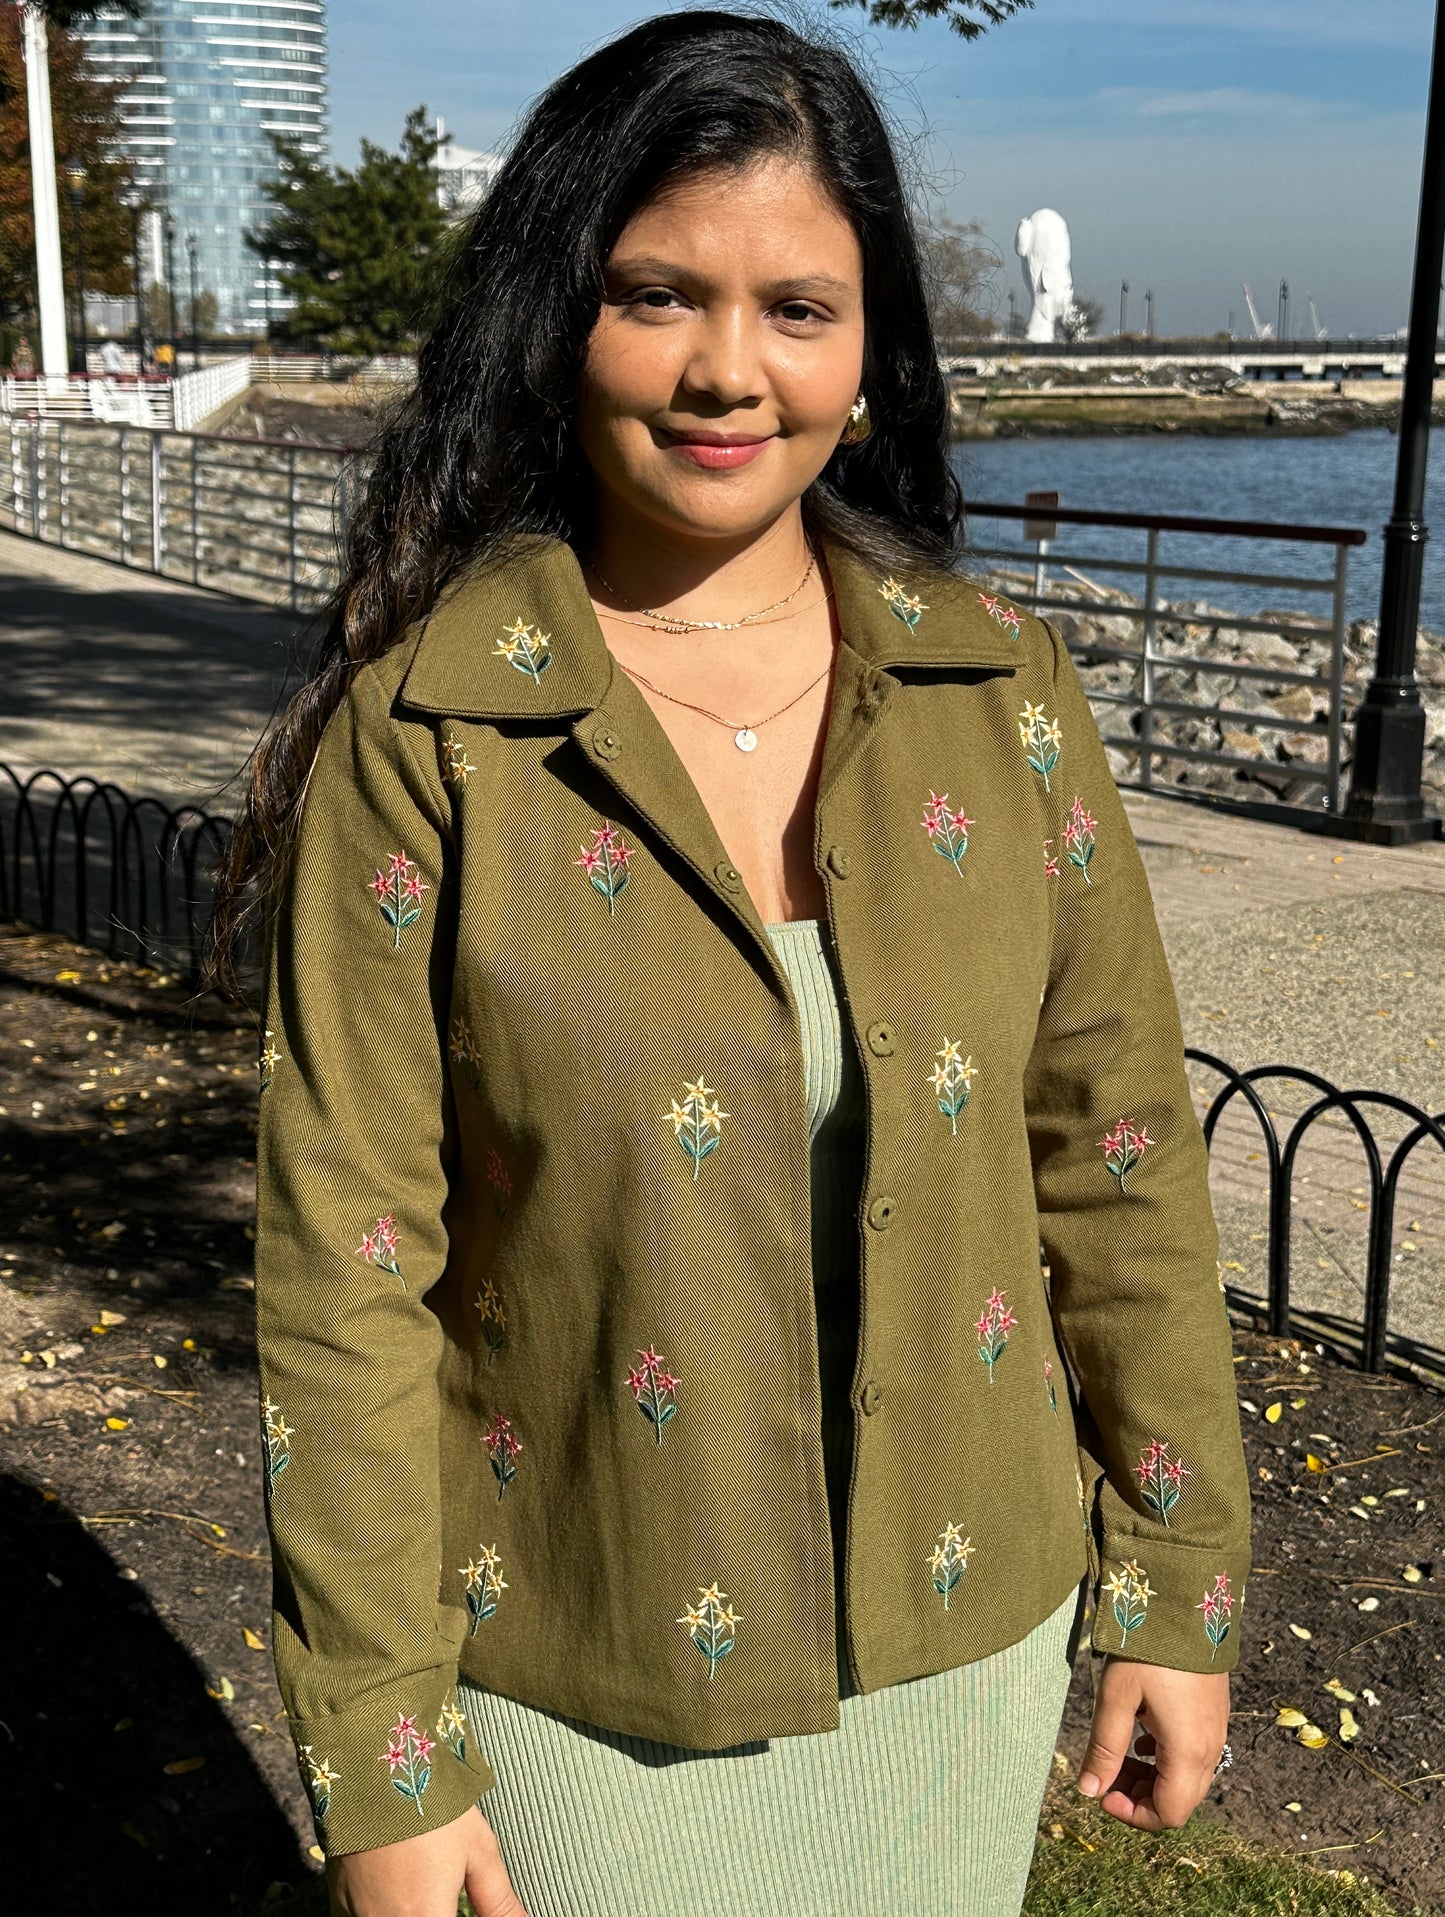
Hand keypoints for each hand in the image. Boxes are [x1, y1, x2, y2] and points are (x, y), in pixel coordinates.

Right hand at [327, 1803, 530, 1916]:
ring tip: (421, 1881)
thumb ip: (498, 1901)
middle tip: (442, 1891)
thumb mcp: (477, 1850)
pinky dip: (384, 1908)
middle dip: (434, 1909)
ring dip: (410, 1908)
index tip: (457, 1904)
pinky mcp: (338, 1902)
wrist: (371, 1772)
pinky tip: (396, 1882)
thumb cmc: (433, 1809)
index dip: (453, 1916)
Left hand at [1077, 1657, 1229, 1829]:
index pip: (1168, 1814)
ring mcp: (1216, 1731)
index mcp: (1188, 1752)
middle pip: (1179, 1801)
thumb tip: (1088, 1791)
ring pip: (1186, 1779)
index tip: (1102, 1793)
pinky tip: (1141, 1735)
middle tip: (1106, 1775)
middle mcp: (1210, 1749)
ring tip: (1118, 1755)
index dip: (1133, 1814)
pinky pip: (1193, 1755)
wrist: (1185, 1606)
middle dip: (1140, 1799)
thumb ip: (1104, 1748)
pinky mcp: (1214, 1715)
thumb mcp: (1116, 1698)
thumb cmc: (1147, 1651)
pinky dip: (1165, 1759)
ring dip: (1152, 1779)